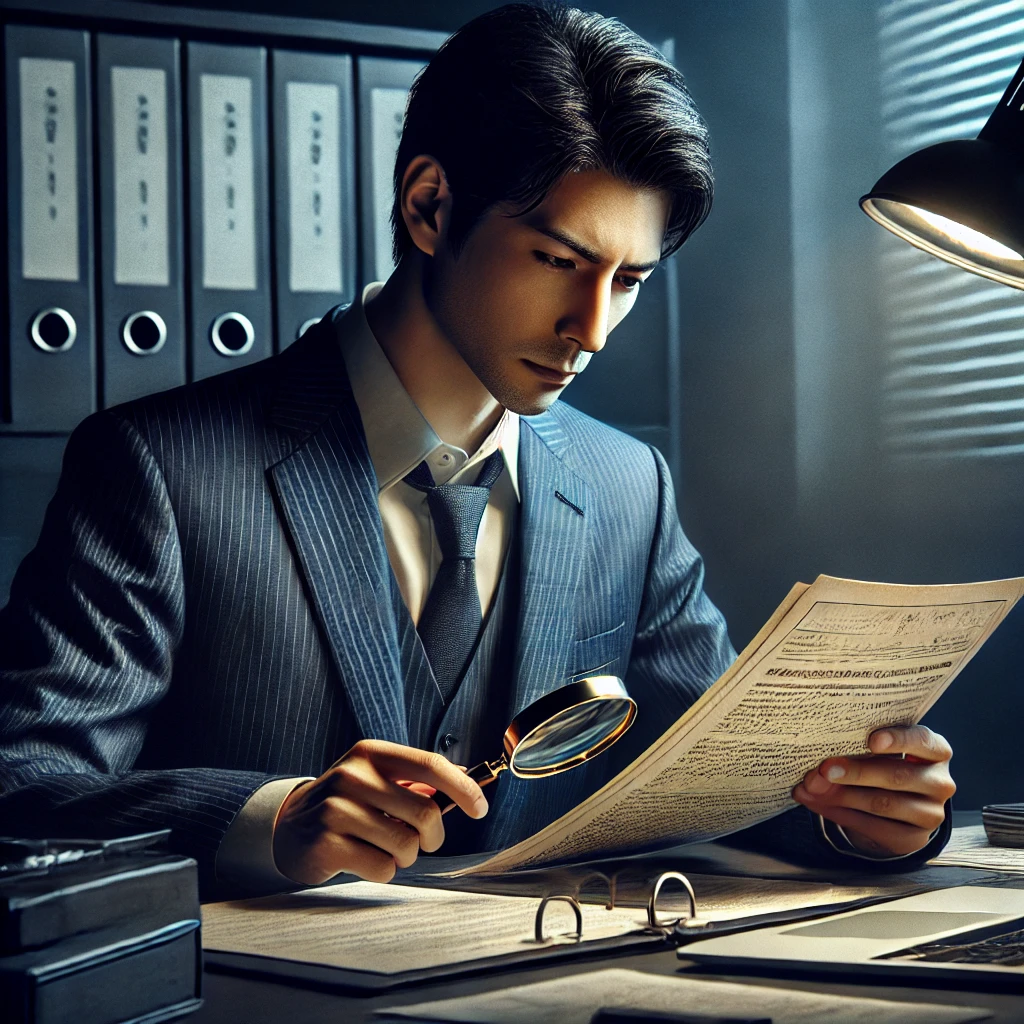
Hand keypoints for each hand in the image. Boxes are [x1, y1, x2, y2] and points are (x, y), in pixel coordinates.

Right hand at [272, 739, 487, 884]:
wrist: (288, 827)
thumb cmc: (344, 803)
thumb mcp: (375, 778)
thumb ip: (417, 778)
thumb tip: (467, 775)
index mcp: (372, 754)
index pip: (430, 765)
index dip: (463, 788)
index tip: (480, 808)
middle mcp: (353, 776)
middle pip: (425, 813)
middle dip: (433, 837)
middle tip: (422, 841)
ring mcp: (337, 809)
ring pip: (406, 845)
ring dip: (405, 856)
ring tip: (385, 848)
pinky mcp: (327, 844)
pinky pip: (382, 868)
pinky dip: (383, 871)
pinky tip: (363, 859)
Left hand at [792, 725, 955, 857]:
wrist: (895, 805)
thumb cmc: (884, 763)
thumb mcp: (877, 752)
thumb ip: (853, 753)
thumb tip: (816, 774)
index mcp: (935, 751)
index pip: (923, 741)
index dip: (898, 740)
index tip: (872, 740)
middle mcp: (940, 782)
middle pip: (897, 776)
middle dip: (856, 772)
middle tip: (824, 769)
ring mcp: (930, 813)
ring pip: (883, 803)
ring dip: (842, 796)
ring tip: (813, 788)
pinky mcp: (913, 838)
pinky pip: (874, 827)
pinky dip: (841, 814)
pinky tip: (820, 804)